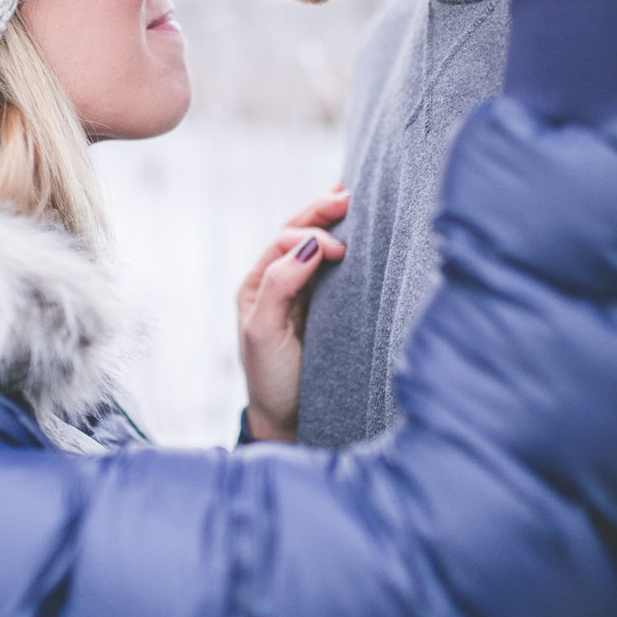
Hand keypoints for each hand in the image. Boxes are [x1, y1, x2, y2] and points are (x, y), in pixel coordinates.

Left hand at [238, 187, 348, 442]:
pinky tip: (359, 232)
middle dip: (321, 211)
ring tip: (353, 198)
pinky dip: (345, 246)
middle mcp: (278, 283)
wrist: (290, 421)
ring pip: (316, 246)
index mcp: (258, 285)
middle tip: (349, 195)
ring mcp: (303, 294)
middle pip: (298, 234)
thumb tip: (308, 244)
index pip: (284, 242)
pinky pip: (334, 270)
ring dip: (332, 221)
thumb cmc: (271, 379)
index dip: (311, 235)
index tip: (338, 249)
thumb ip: (280, 285)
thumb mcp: (264, 332)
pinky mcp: (326, 308)